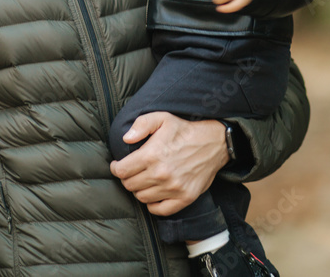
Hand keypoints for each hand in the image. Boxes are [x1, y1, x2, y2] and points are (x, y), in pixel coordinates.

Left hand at [109, 112, 227, 215]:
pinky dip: (153, 204)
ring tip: (144, 180)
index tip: (118, 165)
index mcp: (152, 155)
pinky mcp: (185, 198)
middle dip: (127, 178)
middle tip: (132, 172)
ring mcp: (174, 188)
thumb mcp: (162, 118)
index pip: (122, 171)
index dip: (116, 168)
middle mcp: (161, 174)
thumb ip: (141, 125)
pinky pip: (160, 210)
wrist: (213, 143)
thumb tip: (126, 139)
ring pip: (142, 197)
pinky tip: (154, 193)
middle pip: (130, 185)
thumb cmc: (184, 131)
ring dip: (139, 190)